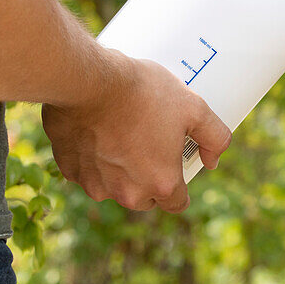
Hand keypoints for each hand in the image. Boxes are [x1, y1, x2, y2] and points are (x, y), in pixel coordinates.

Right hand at [42, 55, 231, 211]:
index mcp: (161, 184)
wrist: (87, 79)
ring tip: (122, 132)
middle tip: (150, 144)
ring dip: (119, 169)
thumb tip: (213, 160)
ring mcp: (95, 184)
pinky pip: (87, 171)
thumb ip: (215, 138)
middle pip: (145, 198)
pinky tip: (97, 131)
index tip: (176, 166)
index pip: (177, 204)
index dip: (180, 187)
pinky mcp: (69, 170)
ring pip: (113, 186)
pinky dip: (93, 158)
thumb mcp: (195, 107)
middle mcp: (127, 193)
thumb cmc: (143, 92)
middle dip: (149, 179)